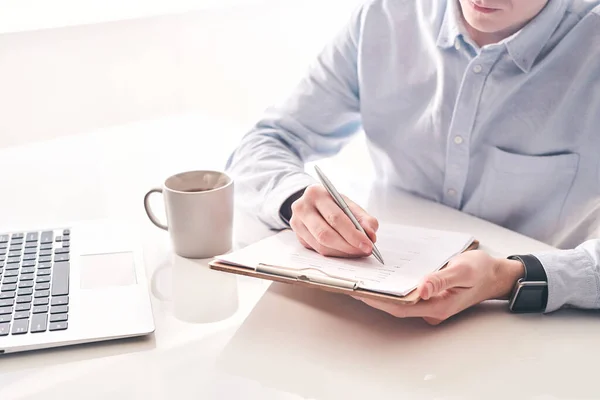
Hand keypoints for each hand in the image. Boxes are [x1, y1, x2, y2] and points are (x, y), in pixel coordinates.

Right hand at [289, 184, 378, 257]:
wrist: (313, 203)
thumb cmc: (333, 203)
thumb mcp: (348, 204)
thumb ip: (363, 218)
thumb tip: (371, 235)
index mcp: (316, 193)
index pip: (335, 218)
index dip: (353, 234)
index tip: (368, 244)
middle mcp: (302, 208)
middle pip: (325, 234)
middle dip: (348, 246)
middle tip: (365, 250)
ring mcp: (297, 223)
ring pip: (321, 245)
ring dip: (343, 252)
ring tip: (357, 251)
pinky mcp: (298, 237)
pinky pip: (318, 251)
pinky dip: (335, 254)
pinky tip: (346, 251)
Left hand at [355, 250, 524, 324]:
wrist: (495, 273)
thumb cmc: (481, 270)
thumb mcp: (463, 270)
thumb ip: (441, 279)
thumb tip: (422, 288)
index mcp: (438, 306)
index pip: (401, 307)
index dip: (379, 301)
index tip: (361, 292)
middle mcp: (432, 308)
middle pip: (397, 306)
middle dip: (375, 297)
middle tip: (354, 284)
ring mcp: (431, 304)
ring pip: (401, 300)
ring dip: (383, 292)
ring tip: (362, 279)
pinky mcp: (430, 296)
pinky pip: (408, 294)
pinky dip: (395, 286)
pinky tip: (384, 276)